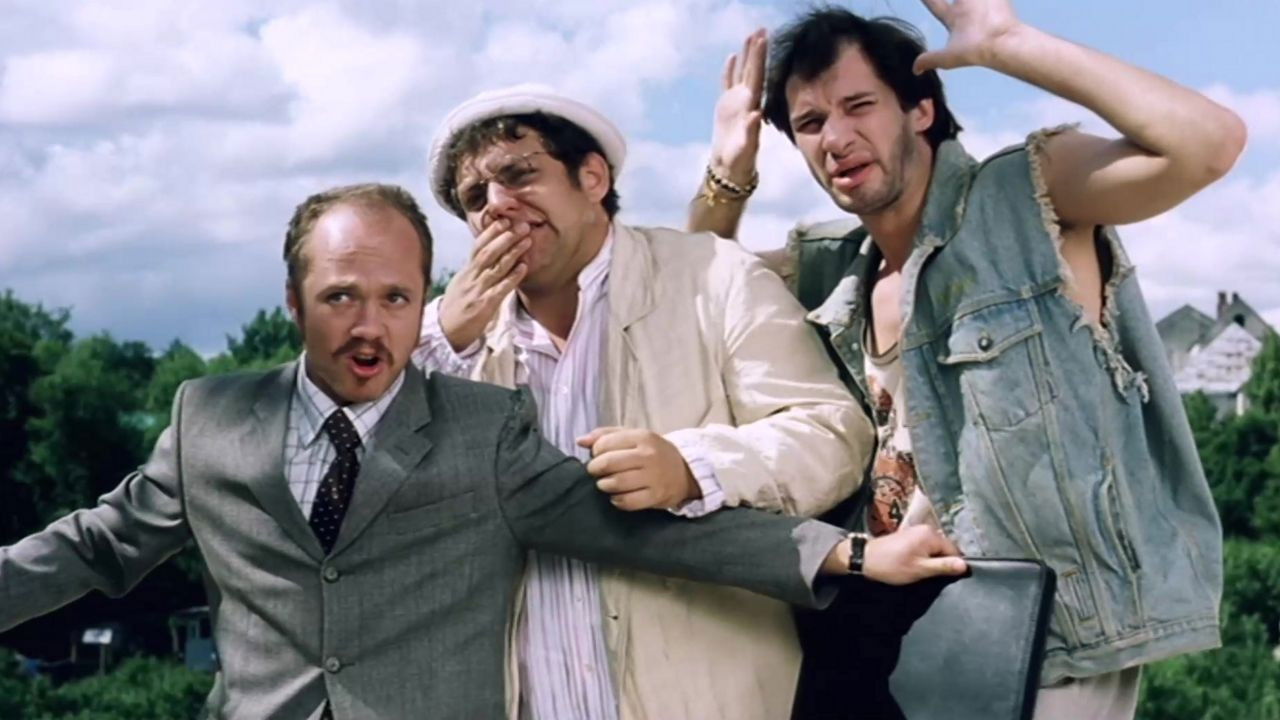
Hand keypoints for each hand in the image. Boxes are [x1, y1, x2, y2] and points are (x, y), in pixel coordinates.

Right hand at [438, 219, 530, 350]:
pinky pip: (501, 289)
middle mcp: (470, 278)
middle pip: (488, 253)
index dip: (491, 233)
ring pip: (496, 267)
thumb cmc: (455, 309)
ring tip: (527, 241)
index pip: (477, 247)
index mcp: (465, 272)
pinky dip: (512, 277)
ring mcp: (477, 291)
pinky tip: (523, 268)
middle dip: (505, 237)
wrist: (444, 333)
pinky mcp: (484, 306)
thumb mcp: (460, 284)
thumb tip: (485, 255)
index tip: (504, 220)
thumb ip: (473, 271)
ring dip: (513, 253)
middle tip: (521, 225)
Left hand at [577, 427, 700, 510]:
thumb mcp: (633, 436)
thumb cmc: (651, 452)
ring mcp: (654, 477)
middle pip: (608, 464)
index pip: (604, 444)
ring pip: (616, 483)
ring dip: (604, 485)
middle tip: (596, 472)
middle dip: (595, 469)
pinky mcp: (656, 496)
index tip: (597, 457)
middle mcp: (648, 455)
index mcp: (642, 437)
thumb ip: (605, 435)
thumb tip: (580, 441)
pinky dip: (617, 500)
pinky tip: (617, 496)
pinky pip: (627, 502)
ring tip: (605, 483)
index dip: (595, 452)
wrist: (685, 470)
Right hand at [710, 29, 767, 185]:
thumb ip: (751, 130)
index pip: (758, 78)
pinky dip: (730, 70)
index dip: (760, 59)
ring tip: (750, 35)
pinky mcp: (726, 107)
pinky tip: (732, 56)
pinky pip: (728, 84)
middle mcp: (747, 101)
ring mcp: (736, 103)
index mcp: (752, 107)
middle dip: (756, 51)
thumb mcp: (746, 147)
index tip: (763, 41)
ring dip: (746, 55)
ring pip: (741, 73)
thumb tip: (756, 113)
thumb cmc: (740, 161)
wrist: (731, 168)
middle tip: (760, 29)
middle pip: (752, 71)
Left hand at [862, 525, 966, 583]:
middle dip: (942, 562)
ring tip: (924, 572)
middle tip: (934, 577)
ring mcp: (916, 531)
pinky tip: (917, 565)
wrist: (865, 558)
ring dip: (932, 560)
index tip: (948, 578)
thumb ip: (943, 566)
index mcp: (931, 535)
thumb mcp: (920, 569)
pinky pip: (925, 547)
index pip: (954, 550)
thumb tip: (965, 565)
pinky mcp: (908, 536)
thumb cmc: (893, 565)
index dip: (953, 565)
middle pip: (944, 548)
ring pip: (934, 548)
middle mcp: (926, 528)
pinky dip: (924, 556)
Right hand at [914, 0, 1022, 73]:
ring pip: (976, 0)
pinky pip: (995, 0)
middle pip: (958, 0)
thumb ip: (930, 60)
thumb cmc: (976, 50)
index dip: (927, 0)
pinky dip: (993, 3)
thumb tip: (915, 69)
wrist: (1006, 42)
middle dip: (959, 4)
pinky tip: (993, 8)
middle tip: (961, 9)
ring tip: (980, 13)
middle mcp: (966, 2)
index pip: (933, 3)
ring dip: (976, 4)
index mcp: (952, 16)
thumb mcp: (949, 59)